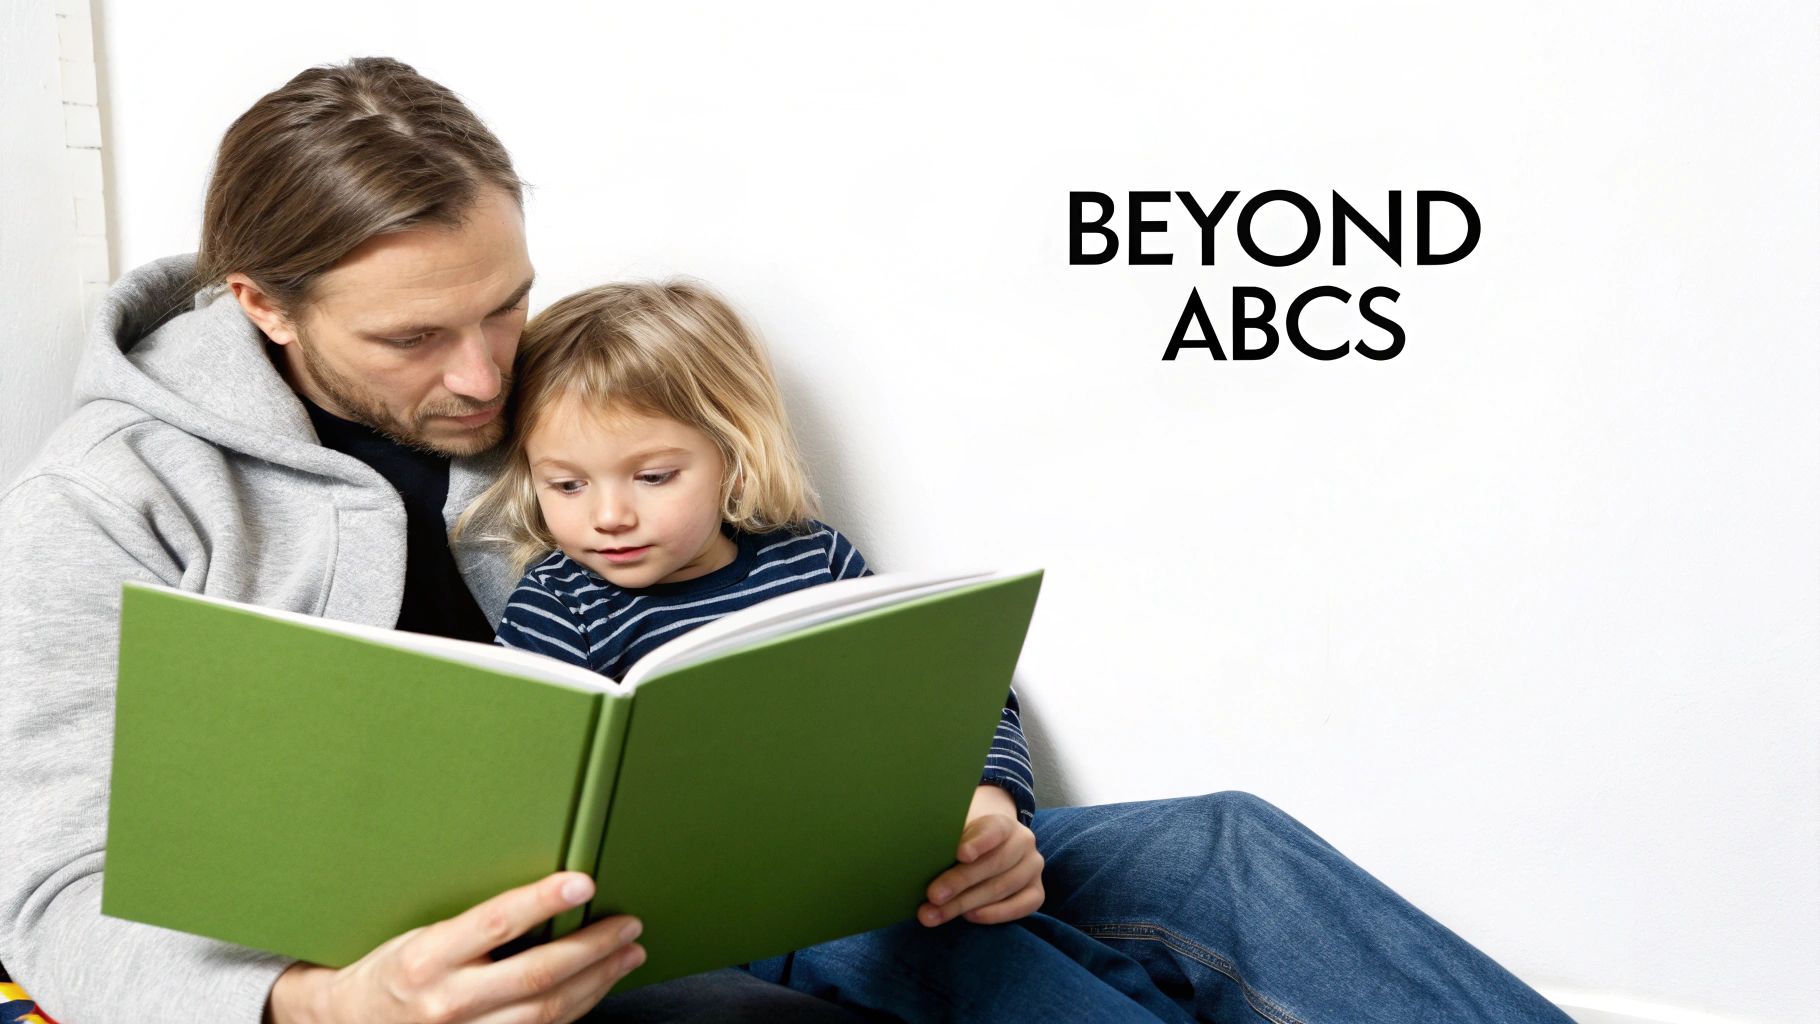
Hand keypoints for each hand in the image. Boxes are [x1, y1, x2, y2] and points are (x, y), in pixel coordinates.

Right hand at [266, 872, 644, 1023]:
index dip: (544, 900)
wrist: (352, 1023)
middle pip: (536, 976)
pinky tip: (596, 985)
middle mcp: (447, 1002)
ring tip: (627, 953)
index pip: (496, 923)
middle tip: (628, 923)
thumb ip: (477, 923)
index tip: (584, 881)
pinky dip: (578, 1008)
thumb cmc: (394, 970)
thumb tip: (543, 894)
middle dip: (593, 948)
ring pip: (548, 1012)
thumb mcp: (421, 935)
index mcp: (427, 958)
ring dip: (597, 980)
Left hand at [917, 785, 1043, 926]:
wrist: (992, 849)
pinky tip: (970, 917)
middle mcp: (1024, 842)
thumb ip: (946, 839)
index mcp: (1003, 823)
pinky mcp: (1036, 891)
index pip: (993, 830)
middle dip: (960, 882)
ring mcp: (1033, 868)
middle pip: (994, 864)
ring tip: (936, 914)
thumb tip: (921, 851)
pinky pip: (1022, 906)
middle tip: (933, 896)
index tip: (960, 855)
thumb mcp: (957, 832)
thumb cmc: (965, 842)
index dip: (978, 842)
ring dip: (966, 903)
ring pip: (1002, 888)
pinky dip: (996, 914)